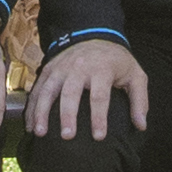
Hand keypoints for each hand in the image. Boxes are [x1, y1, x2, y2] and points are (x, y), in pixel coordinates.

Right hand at [26, 38, 147, 141]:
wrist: (94, 35)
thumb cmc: (116, 61)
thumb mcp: (135, 75)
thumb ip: (139, 100)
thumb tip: (141, 125)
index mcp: (101, 69)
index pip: (100, 95)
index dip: (99, 116)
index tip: (99, 137)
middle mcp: (78, 68)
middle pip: (70, 92)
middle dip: (67, 115)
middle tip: (67, 137)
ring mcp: (61, 68)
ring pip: (48, 90)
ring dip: (42, 112)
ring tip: (40, 133)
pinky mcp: (48, 70)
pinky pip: (37, 89)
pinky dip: (32, 107)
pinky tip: (30, 126)